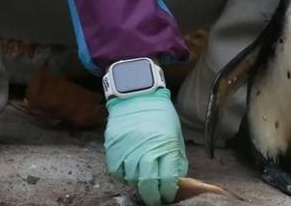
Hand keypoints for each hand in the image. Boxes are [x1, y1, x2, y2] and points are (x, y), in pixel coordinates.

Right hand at [104, 88, 187, 205]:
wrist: (137, 96)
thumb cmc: (160, 115)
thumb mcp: (174, 134)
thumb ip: (175, 157)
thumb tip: (176, 179)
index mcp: (166, 146)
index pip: (168, 178)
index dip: (168, 192)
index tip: (168, 196)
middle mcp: (146, 150)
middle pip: (148, 183)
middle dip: (153, 196)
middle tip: (155, 200)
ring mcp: (128, 150)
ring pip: (132, 179)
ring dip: (139, 184)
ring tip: (144, 182)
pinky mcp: (113, 148)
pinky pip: (117, 172)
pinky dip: (124, 176)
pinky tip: (130, 172)